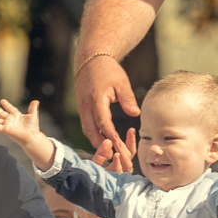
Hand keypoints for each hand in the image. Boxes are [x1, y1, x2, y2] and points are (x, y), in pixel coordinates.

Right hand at [0, 96, 53, 166]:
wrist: (31, 137)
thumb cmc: (33, 127)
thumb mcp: (33, 115)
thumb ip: (33, 108)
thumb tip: (36, 101)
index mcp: (16, 115)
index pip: (10, 108)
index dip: (6, 105)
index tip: (2, 101)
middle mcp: (10, 120)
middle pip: (1, 113)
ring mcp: (7, 125)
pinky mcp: (5, 130)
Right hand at [75, 52, 138, 169]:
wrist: (91, 59)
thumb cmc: (108, 70)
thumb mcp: (121, 82)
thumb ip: (128, 99)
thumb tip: (135, 114)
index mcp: (96, 100)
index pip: (104, 124)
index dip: (112, 138)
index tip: (121, 149)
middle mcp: (86, 106)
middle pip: (92, 132)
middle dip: (102, 146)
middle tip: (115, 157)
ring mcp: (82, 108)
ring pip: (87, 130)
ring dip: (97, 142)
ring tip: (110, 153)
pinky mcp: (82, 108)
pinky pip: (86, 125)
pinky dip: (94, 135)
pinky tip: (103, 141)